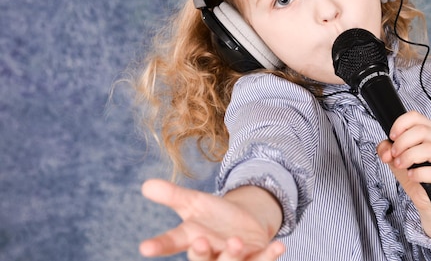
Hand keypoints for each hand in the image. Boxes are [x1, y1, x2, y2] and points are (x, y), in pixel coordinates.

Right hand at [139, 179, 284, 260]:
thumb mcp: (194, 202)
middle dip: (201, 253)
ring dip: (233, 255)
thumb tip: (146, 184)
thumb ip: (172, 195)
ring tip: (237, 241)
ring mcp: (233, 258)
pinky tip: (280, 246)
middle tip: (200, 240)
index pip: (172, 243)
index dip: (160, 245)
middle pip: (201, 259)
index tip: (144, 247)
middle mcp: (210, 253)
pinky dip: (270, 256)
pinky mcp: (255, 259)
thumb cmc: (213, 216)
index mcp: (192, 239)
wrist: (244, 223)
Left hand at [377, 111, 430, 211]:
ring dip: (408, 156)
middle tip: (394, 154)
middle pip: (421, 131)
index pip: (415, 117)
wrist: (426, 195)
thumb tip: (386, 151)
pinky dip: (418, 173)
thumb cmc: (414, 170)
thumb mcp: (396, 156)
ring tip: (400, 164)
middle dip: (402, 143)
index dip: (400, 125)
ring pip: (429, 148)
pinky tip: (412, 175)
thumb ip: (386, 149)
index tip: (392, 137)